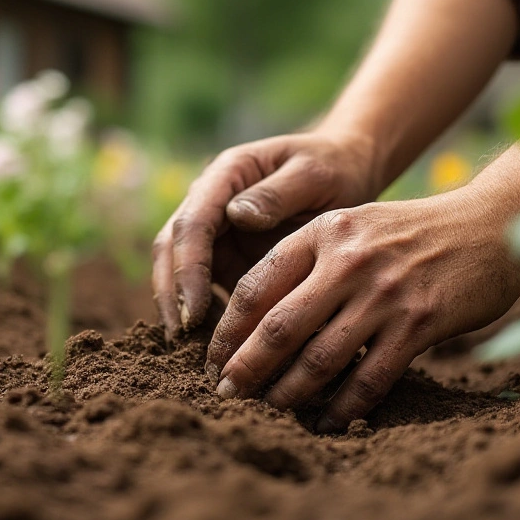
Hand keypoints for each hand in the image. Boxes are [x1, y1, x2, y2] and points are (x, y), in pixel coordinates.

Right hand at [152, 131, 379, 339]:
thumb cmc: (333, 167)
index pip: (193, 223)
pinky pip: (211, 289)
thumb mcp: (313, 174)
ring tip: (198, 352)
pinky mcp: (229, 258)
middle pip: (172, 249)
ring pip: (182, 273)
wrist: (347, 170)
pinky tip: (226, 348)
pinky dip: (211, 317)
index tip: (193, 310)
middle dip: (172, 295)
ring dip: (184, 309)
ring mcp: (218, 233)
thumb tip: (236, 215)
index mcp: (226, 175)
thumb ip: (277, 194)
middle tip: (181, 339)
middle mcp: (211, 203)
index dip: (187, 268)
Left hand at [205, 186, 519, 431]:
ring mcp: (384, 293)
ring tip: (268, 411)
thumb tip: (256, 317)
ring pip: (319, 358)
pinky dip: (343, 406)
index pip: (257, 285)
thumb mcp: (355, 226)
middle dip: (246, 368)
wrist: (490, 227)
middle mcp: (349, 260)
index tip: (213, 357)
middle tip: (227, 394)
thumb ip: (309, 260)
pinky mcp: (418, 323)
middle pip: (278, 326)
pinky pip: (368, 378)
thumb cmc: (414, 233)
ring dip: (287, 393)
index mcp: (325, 232)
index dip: (228, 329)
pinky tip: (327, 421)